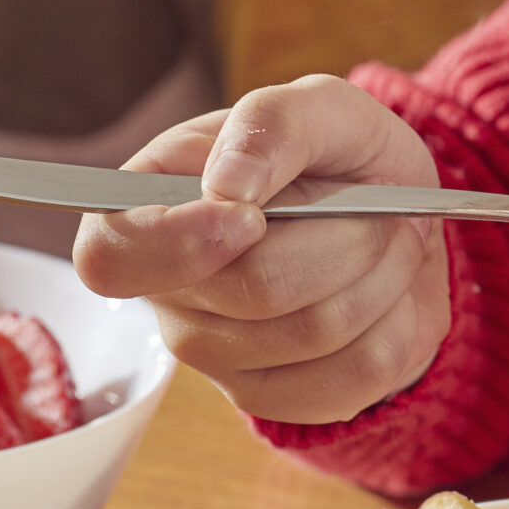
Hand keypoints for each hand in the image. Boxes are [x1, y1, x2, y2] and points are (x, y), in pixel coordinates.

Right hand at [72, 75, 448, 423]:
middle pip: (255, 289)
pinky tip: (385, 294)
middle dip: (344, 236)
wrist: (397, 220)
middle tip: (371, 208)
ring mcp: (215, 358)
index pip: (111, 256)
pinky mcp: (275, 400)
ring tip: (384, 241)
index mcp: (145, 208)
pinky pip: (358, 374)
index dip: (182, 243)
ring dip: (381, 273)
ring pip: (318, 330)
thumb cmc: (337, 156)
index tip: (252, 216)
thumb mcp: (319, 108)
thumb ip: (269, 123)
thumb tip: (227, 184)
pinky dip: (398, 321)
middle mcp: (166, 294)